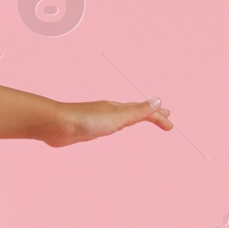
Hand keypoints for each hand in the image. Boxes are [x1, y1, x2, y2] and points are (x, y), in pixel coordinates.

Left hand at [46, 97, 172, 146]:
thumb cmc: (86, 120)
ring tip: (144, 119)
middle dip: (152, 113)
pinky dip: (120, 125)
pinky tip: (114, 128)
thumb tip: (159, 99)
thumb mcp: (117, 117)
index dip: (159, 117)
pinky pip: (111, 125)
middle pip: (136, 110)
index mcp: (119, 108)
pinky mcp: (89, 128)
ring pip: (124, 117)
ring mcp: (100, 119)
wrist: (57, 125)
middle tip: (165, 114)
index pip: (145, 111)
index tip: (170, 126)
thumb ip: (137, 111)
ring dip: (137, 117)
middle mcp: (110, 111)